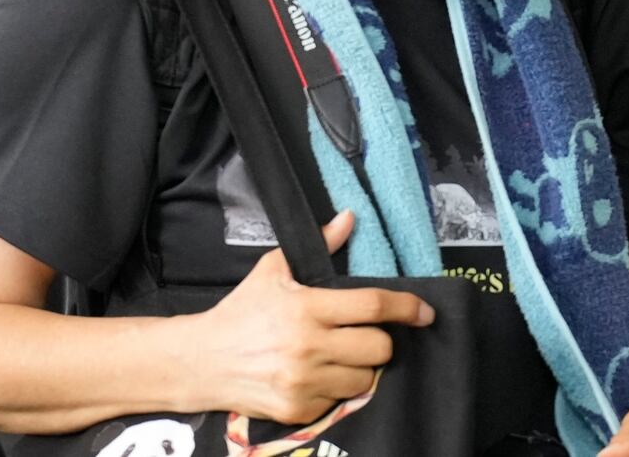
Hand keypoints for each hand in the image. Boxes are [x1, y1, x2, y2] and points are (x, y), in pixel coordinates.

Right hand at [191, 212, 434, 423]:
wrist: (202, 360)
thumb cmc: (242, 310)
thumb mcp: (273, 269)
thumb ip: (318, 245)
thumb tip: (350, 218)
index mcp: (307, 308)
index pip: (372, 306)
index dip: (405, 307)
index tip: (425, 311)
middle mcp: (308, 347)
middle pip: (379, 348)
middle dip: (379, 340)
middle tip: (360, 333)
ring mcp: (303, 383)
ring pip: (364, 378)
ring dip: (359, 366)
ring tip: (336, 354)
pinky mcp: (298, 410)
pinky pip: (340, 401)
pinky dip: (336, 388)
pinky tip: (315, 374)